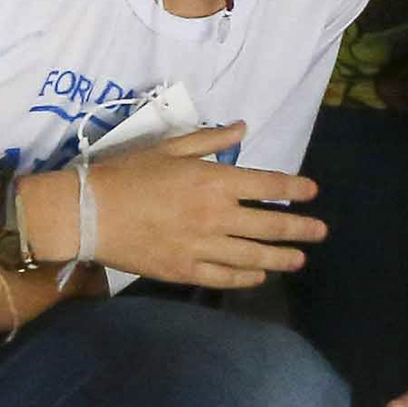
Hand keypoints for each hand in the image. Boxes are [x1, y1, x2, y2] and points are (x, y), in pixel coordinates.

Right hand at [76, 125, 322, 287]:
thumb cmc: (126, 173)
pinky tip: (259, 276)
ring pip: (253, 255)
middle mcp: (216, 215)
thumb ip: (210, 140)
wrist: (86, 213)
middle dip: (301, 228)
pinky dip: (246, 278)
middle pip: (270, 224)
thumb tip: (243, 128)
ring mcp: (202, 246)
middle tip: (321, 231)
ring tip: (300, 259)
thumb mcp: (169, 147)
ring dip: (281, 257)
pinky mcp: (184, 270)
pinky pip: (224, 277)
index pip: (268, 185)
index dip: (295, 188)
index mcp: (214, 180)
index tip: (313, 192)